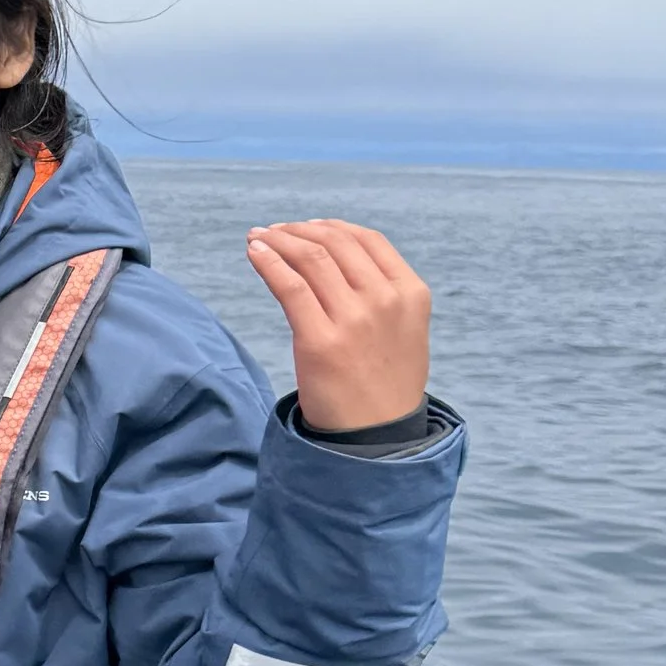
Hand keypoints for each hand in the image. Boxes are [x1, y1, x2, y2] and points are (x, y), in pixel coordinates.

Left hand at [246, 219, 431, 432]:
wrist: (377, 438)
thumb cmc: (386, 384)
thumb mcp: (405, 329)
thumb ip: (383, 292)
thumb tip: (336, 256)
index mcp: (411, 293)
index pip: (368, 240)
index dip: (332, 226)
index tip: (306, 227)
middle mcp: (385, 301)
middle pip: (335, 244)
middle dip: (299, 230)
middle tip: (274, 231)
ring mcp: (354, 320)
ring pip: (310, 259)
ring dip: (279, 240)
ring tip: (258, 237)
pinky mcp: (319, 341)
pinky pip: (289, 286)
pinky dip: (268, 261)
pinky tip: (254, 252)